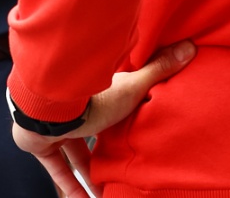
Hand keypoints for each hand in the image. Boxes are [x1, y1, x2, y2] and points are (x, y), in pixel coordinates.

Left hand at [12, 41, 196, 196]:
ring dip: (87, 171)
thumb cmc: (92, 96)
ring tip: (104, 190)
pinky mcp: (40, 144)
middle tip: (118, 163)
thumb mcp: (133, 87)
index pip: (110, 103)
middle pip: (90, 129)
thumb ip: (158, 70)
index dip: (119, 115)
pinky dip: (69, 183)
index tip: (129, 127)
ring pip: (73, 150)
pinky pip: (56, 168)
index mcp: (94, 93)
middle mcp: (73, 109)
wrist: (48, 108)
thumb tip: (190, 46)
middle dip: (101, 146)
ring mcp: (54, 126)